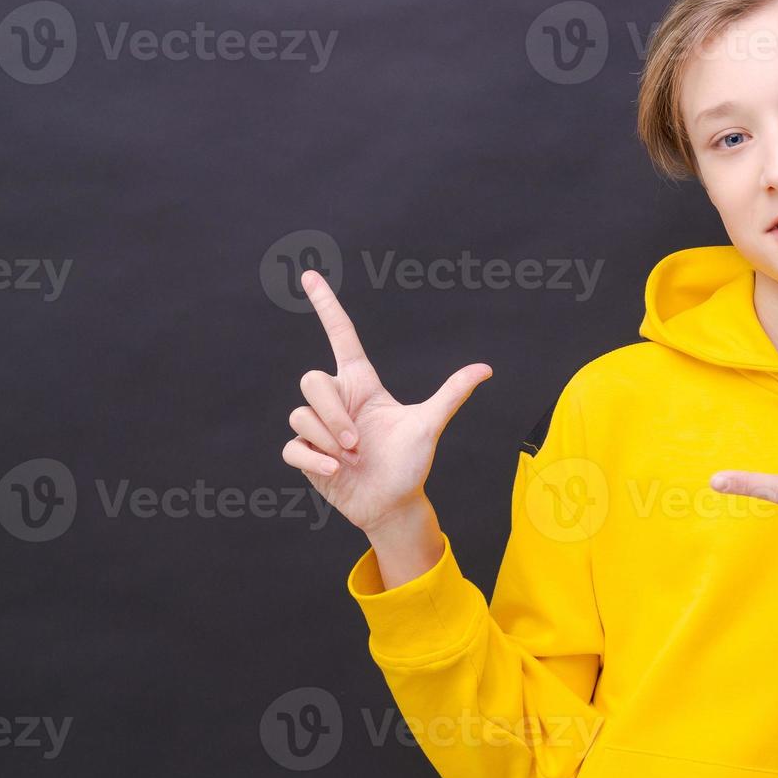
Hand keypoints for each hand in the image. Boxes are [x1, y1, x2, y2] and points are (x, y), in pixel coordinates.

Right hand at [281, 269, 491, 536]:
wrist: (393, 503)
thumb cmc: (410, 462)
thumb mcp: (429, 424)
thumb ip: (451, 394)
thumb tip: (486, 369)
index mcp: (362, 384)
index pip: (341, 336)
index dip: (326, 306)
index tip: (311, 274)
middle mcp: (337, 400)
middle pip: (310, 380)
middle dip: (334, 413)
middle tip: (358, 442)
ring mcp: (317, 426)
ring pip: (300, 414)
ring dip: (329, 439)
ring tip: (352, 459)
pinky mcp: (305, 453)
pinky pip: (291, 446)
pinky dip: (313, 459)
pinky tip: (335, 471)